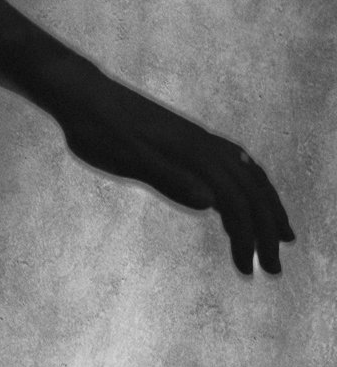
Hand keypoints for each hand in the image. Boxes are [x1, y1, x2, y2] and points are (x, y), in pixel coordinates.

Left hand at [53, 63, 294, 275]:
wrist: (85, 96)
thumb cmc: (100, 130)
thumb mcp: (130, 158)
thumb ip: (170, 177)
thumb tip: (211, 201)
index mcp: (195, 154)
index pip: (236, 203)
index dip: (248, 238)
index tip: (251, 270)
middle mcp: (206, 145)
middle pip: (253, 192)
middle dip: (268, 231)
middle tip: (274, 269)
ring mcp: (200, 140)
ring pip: (250, 176)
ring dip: (268, 208)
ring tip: (281, 236)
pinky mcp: (190, 139)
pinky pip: (235, 163)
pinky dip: (251, 185)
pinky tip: (249, 196)